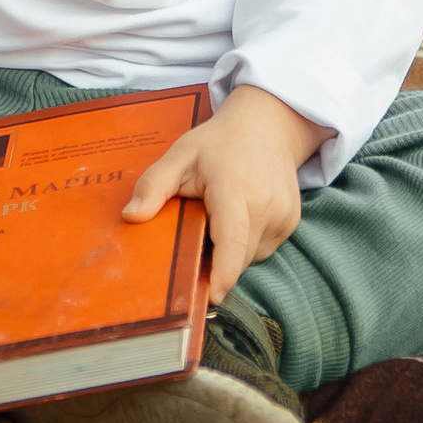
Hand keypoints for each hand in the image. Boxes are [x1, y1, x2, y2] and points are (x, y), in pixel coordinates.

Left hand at [122, 86, 328, 301]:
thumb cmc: (219, 142)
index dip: (223, 272)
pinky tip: (235, 218)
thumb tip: (130, 217)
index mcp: (236, 188)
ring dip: (229, 251)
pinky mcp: (291, 222)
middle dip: (213, 260)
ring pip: (249, 256)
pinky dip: (244, 244)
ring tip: (216, 219)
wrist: (268, 125)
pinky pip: (261, 249)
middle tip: (195, 237)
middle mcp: (266, 205)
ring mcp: (283, 215)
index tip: (212, 297)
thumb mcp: (180, 154)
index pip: (232, 238)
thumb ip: (153, 185)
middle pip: (236, 255)